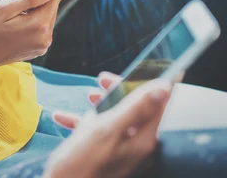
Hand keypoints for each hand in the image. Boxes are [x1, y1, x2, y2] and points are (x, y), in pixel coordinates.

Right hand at [0, 0, 71, 83]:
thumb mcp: (4, 8)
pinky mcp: (37, 49)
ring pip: (48, 17)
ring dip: (43, 5)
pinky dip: (39, 17)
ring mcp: (42, 45)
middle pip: (52, 7)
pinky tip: (29, 10)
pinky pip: (43, 28)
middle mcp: (45, 37)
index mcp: (38, 24)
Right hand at [45, 73, 172, 177]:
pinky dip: (82, 122)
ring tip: (88, 96)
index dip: (159, 82)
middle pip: (136, 108)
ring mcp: (120, 150)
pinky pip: (98, 131)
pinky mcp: (105, 154)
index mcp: (143, 138)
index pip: (160, 104)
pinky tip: (63, 117)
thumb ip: (135, 107)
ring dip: (101, 104)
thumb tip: (163, 87)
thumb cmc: (82, 163)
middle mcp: (136, 144)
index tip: (158, 64)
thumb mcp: (107, 129)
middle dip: (120, 90)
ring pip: (116, 117)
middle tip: (102, 79)